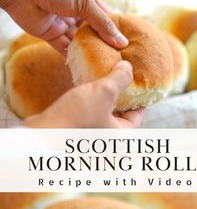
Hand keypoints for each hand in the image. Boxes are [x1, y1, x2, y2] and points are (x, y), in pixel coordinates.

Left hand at [0, 0, 127, 54]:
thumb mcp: (85, 3)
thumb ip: (103, 24)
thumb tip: (121, 42)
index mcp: (85, 0)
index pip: (103, 17)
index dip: (113, 30)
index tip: (124, 46)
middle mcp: (75, 12)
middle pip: (91, 32)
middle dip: (101, 44)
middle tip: (114, 60)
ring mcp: (62, 24)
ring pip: (78, 42)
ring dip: (87, 52)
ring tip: (101, 66)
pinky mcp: (50, 35)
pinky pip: (63, 48)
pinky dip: (72, 56)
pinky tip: (83, 66)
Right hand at [23, 61, 144, 128]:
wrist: (43, 133)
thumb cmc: (78, 117)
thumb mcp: (104, 92)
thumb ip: (120, 78)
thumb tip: (128, 68)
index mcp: (122, 136)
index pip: (138, 115)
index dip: (139, 96)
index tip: (137, 82)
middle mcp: (111, 141)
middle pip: (122, 115)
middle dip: (121, 95)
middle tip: (120, 78)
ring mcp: (94, 139)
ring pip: (105, 115)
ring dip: (104, 99)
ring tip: (103, 79)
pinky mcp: (79, 134)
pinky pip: (91, 117)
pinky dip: (91, 104)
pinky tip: (86, 89)